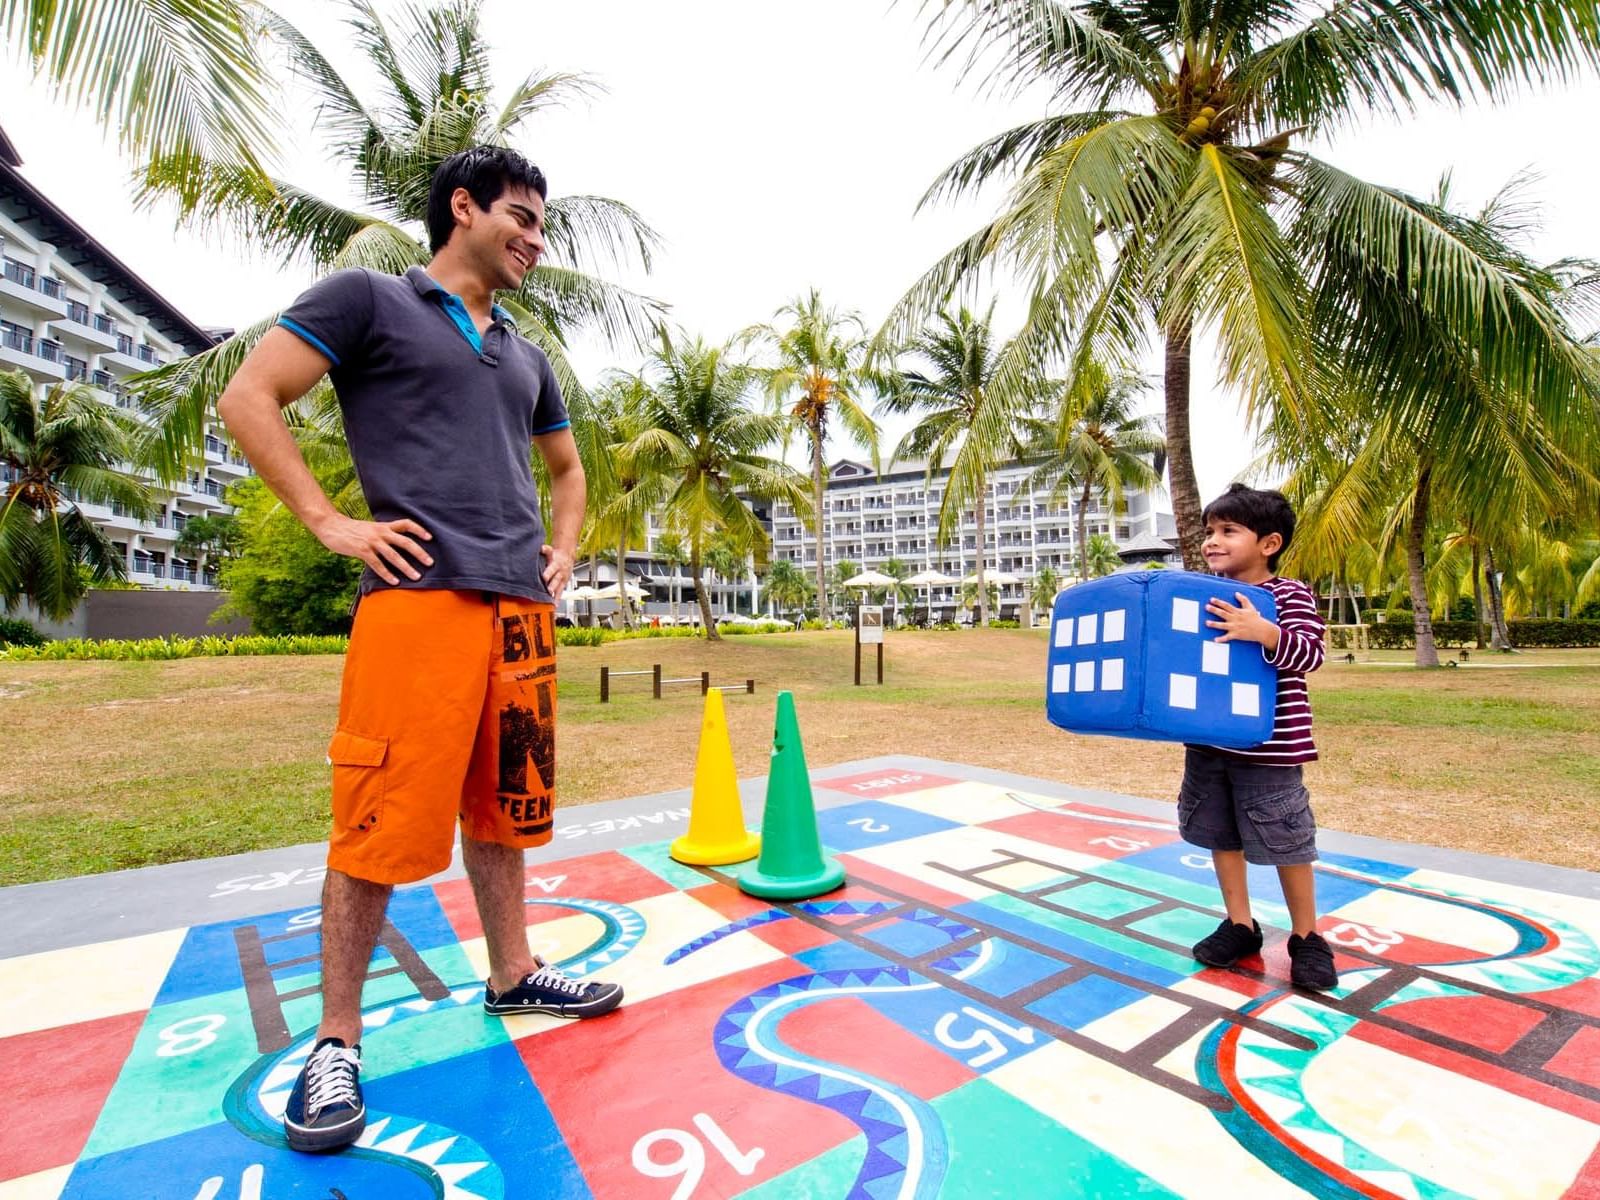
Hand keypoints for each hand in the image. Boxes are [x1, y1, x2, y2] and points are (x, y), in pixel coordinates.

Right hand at [314, 513, 432, 584]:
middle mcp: (381, 532)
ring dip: (407, 567)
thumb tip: (395, 547)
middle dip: (419, 553)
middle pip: (405, 542)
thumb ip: (383, 535)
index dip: (419, 530)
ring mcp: (372, 541)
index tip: (430, 537)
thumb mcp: (371, 528)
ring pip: (394, 555)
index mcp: (384, 526)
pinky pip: (378, 564)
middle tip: (430, 563)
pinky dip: (387, 574)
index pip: (406, 524)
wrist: (331, 525)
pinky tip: (395, 581)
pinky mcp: (362, 551)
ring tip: (417, 576)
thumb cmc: (351, 529)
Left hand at [542, 543, 573, 599]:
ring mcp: (562, 579)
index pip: (552, 568)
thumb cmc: (556, 555)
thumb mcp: (552, 550)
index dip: (548, 573)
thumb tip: (540, 548)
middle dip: (552, 586)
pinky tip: (554, 606)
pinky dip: (557, 600)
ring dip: (555, 595)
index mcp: (557, 564)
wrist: (567, 557)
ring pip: (558, 588)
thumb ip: (546, 550)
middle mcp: (560, 573)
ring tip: (551, 603)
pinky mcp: (563, 585)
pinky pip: (560, 593)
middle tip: (548, 591)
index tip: (544, 578)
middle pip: (556, 580)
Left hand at [1205, 592, 1274, 645]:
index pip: (1226, 606)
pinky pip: (1228, 637)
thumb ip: (1243, 599)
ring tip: (1206, 623)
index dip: (1219, 602)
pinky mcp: (1236, 635)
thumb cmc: (1255, 618)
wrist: (1262, 630)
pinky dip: (1222, 639)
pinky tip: (1215, 640)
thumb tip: (1236, 593)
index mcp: (1237, 612)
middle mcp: (1235, 619)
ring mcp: (1235, 627)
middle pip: (1223, 613)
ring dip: (1214, 624)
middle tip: (1206, 607)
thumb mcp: (1250, 607)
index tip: (1211, 599)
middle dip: (1214, 610)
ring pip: (1223, 625)